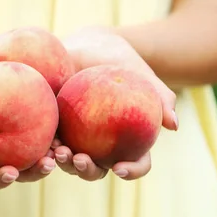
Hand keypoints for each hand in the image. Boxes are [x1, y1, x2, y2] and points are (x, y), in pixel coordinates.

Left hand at [53, 26, 177, 180]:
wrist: (91, 46)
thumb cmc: (122, 61)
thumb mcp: (142, 74)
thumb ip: (161, 97)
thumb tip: (173, 125)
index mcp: (129, 142)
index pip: (136, 164)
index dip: (130, 171)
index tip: (119, 168)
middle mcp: (102, 147)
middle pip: (97, 170)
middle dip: (87, 171)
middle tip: (80, 159)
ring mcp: (77, 140)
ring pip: (70, 161)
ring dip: (63, 162)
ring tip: (58, 151)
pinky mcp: (55, 128)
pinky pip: (50, 142)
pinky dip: (46, 146)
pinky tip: (43, 141)